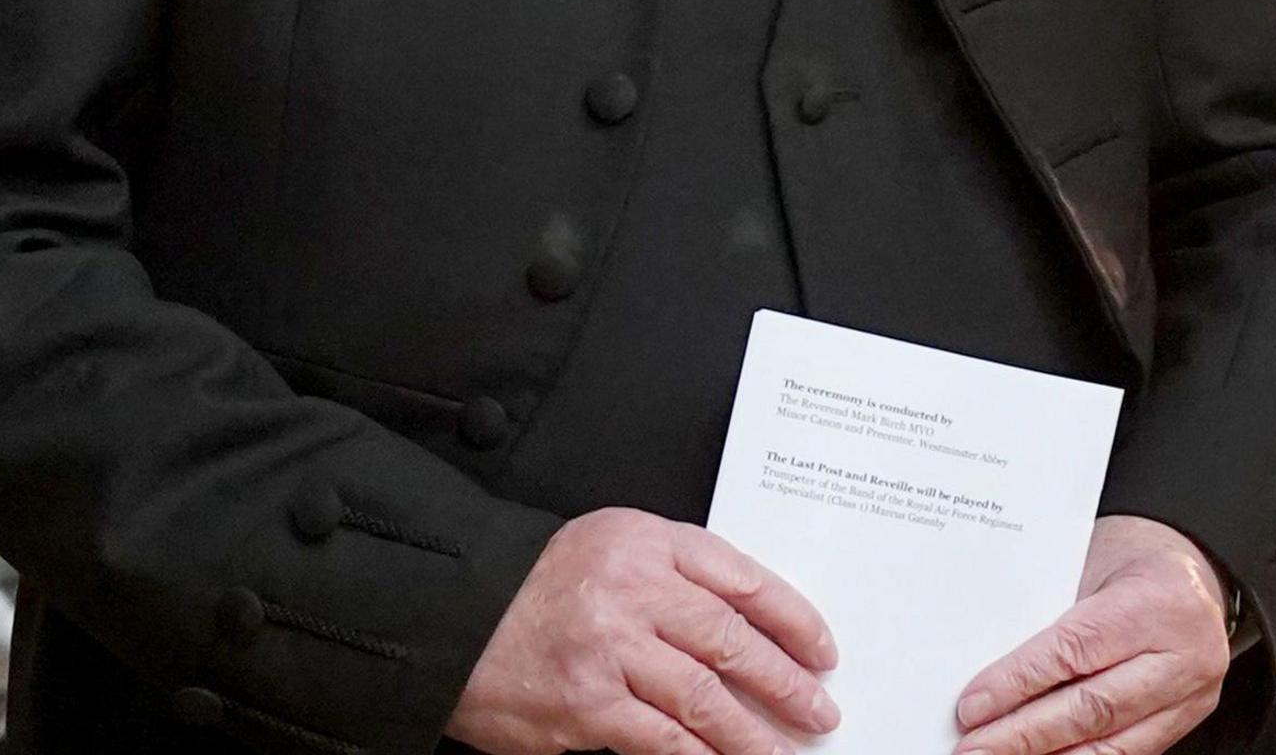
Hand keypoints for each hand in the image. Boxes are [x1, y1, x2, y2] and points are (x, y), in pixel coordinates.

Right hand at [446, 508, 839, 754]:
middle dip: (785, 682)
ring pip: (705, 697)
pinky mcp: (587, 705)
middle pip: (732, 639)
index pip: (741, 578)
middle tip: (818, 709)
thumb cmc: (535, 587)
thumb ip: (674, 573)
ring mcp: (609, 649)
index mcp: (644, 541)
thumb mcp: (608, 548)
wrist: (454, 617)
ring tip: (783, 752)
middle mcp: (631, 589)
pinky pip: (663, 740)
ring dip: (754, 734)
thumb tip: (750, 628)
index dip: (793, 619)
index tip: (821, 650)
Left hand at [950, 515, 1235, 754]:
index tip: (973, 706)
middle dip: (1025, 735)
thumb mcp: (1090, 567)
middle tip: (975, 747)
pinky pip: (1128, 751)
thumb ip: (1051, 621)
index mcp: (1156, 604)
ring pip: (1112, 744)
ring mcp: (1190, 694)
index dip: (1017, 684)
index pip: (1074, 651)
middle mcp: (1183, 655)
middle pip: (1092, 708)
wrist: (1189, 571)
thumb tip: (991, 677)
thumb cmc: (1132, 561)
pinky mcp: (1186, 719)